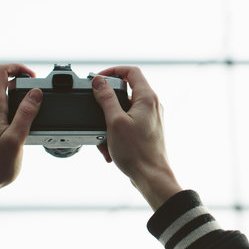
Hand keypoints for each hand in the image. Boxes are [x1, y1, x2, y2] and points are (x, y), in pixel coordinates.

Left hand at [0, 64, 42, 215]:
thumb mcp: (17, 138)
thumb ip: (26, 113)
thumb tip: (36, 93)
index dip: (17, 68)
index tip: (32, 77)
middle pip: (3, 85)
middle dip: (23, 91)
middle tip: (37, 106)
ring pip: (2, 100)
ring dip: (17, 106)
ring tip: (28, 125)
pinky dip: (10, 116)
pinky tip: (17, 134)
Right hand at [92, 66, 181, 210]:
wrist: (151, 176)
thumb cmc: (136, 152)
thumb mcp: (114, 121)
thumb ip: (106, 98)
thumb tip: (99, 82)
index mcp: (147, 98)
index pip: (131, 72)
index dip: (113, 71)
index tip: (98, 80)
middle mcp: (152, 106)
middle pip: (125, 92)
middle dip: (107, 104)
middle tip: (96, 112)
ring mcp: (150, 119)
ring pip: (123, 112)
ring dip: (108, 123)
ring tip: (103, 138)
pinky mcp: (147, 131)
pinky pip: (127, 125)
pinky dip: (115, 133)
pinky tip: (109, 148)